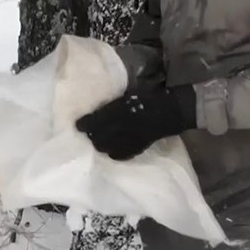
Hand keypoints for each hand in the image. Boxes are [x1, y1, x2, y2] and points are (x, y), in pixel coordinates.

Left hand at [74, 84, 196, 160]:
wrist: (172, 110)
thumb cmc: (150, 97)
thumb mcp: (129, 95)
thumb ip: (113, 103)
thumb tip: (98, 108)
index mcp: (120, 110)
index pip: (95, 120)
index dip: (84, 124)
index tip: (78, 124)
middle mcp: (122, 126)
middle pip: (97, 137)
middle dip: (91, 135)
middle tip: (89, 132)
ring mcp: (129, 139)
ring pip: (105, 147)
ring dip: (100, 144)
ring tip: (100, 140)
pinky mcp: (137, 148)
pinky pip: (119, 154)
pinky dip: (113, 152)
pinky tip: (113, 148)